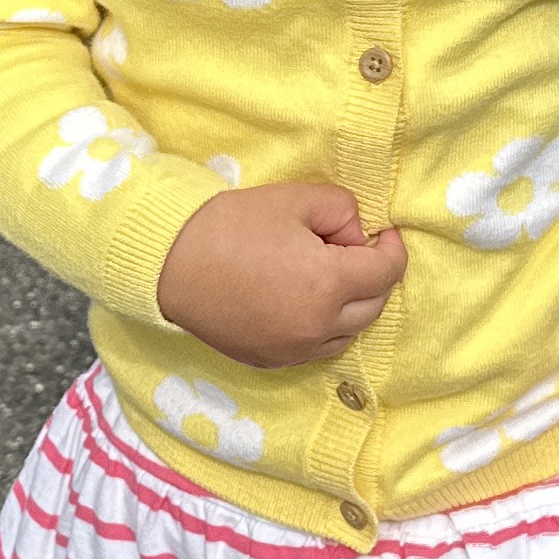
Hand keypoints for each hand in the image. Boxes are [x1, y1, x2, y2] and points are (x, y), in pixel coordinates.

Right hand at [156, 181, 407, 373]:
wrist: (167, 264)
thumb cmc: (229, 226)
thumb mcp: (293, 199)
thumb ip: (341, 210)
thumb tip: (356, 234)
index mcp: (329, 284)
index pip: (387, 272)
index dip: (391, 248)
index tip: (379, 232)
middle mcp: (318, 326)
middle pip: (374, 306)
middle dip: (373, 275)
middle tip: (350, 249)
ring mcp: (294, 349)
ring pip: (348, 333)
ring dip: (352, 306)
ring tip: (328, 276)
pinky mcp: (271, 360)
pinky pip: (316, 348)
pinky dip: (323, 326)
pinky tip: (303, 301)